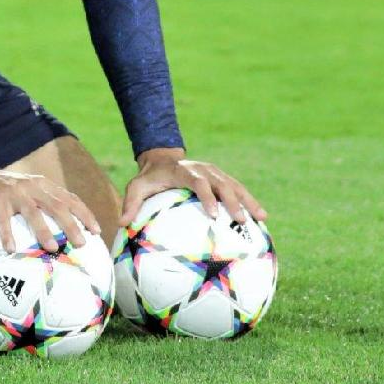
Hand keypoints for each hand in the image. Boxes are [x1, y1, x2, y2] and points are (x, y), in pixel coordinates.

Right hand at [0, 153, 100, 252]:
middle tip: (82, 244)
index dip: (85, 214)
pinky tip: (11, 249)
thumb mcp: (28, 192)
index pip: (69, 198)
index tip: (97, 231)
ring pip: (33, 212)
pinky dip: (7, 234)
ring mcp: (14, 193)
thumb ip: (42, 205)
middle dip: (71, 225)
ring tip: (53, 247)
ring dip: (44, 231)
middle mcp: (32, 187)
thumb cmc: (3, 191)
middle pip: (56, 206)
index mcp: (43, 185)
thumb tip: (63, 232)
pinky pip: (3, 219)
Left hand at [121, 147, 267, 227]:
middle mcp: (203, 169)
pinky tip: (261, 218)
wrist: (162, 160)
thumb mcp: (137, 187)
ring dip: (248, 200)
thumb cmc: (150, 179)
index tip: (213, 214)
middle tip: (241, 220)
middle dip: (233, 201)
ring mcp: (214, 172)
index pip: (198, 182)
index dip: (207, 196)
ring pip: (235, 185)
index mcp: (185, 171)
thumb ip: (131, 203)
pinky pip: (238, 189)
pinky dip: (249, 201)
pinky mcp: (221, 178)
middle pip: (222, 183)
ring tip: (262, 218)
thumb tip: (121, 224)